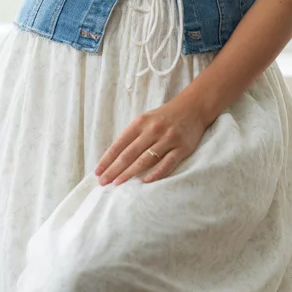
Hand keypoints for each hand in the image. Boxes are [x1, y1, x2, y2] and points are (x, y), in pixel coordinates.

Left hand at [94, 93, 210, 185]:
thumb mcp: (146, 120)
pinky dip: (156, 174)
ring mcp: (168, 139)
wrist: (193, 107)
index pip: (119, 144)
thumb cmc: (164, 117)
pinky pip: (167, 163)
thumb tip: (114, 157)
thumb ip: (133, 136)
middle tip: (103, 182)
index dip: (107, 159)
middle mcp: (152, 130)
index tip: (98, 172)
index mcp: (140, 123)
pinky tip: (145, 182)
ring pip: (145, 159)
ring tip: (118, 183)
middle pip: (129, 154)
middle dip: (114, 169)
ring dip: (130, 173)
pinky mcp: (182, 148)